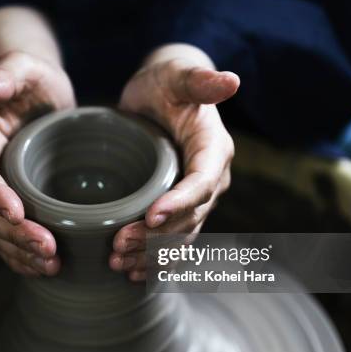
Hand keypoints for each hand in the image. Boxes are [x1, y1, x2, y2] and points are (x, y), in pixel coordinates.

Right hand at [0, 51, 74, 275]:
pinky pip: (6, 235)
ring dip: (18, 251)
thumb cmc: (33, 78)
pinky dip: (20, 254)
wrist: (40, 95)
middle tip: (48, 249)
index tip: (17, 213)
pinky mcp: (8, 201)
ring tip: (50, 265)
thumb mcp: (23, 67)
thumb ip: (4, 75)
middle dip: (14, 234)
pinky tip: (42, 267)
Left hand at [110, 44, 239, 280]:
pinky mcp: (179, 208)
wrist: (162, 97)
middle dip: (156, 237)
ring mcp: (196, 199)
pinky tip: (132, 274)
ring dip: (152, 255)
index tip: (150, 216)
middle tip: (118, 245)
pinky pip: (173, 242)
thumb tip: (231, 80)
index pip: (201, 183)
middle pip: (189, 218)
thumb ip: (199, 81)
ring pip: (181, 237)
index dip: (180, 203)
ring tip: (119, 263)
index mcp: (214, 151)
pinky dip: (155, 260)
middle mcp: (211, 180)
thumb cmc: (167, 83)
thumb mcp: (178, 76)